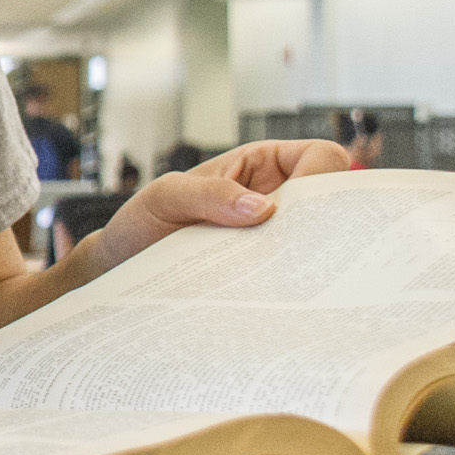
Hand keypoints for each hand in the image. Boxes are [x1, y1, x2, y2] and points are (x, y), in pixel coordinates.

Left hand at [61, 139, 351, 285]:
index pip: (320, 157)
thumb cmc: (142, 222)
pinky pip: (293, 275)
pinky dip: (294, 284)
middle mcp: (276, 198)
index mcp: (262, 164)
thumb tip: (264, 210)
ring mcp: (273, 237)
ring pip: (317, 243)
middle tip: (314, 251)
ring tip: (298, 279)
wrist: (122, 267)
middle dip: (330, 223)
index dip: (324, 178)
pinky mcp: (266, 272)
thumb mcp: (166, 197)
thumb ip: (209, 196)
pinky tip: (283, 298)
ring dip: (313, 258)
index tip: (306, 211)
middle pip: (332, 202)